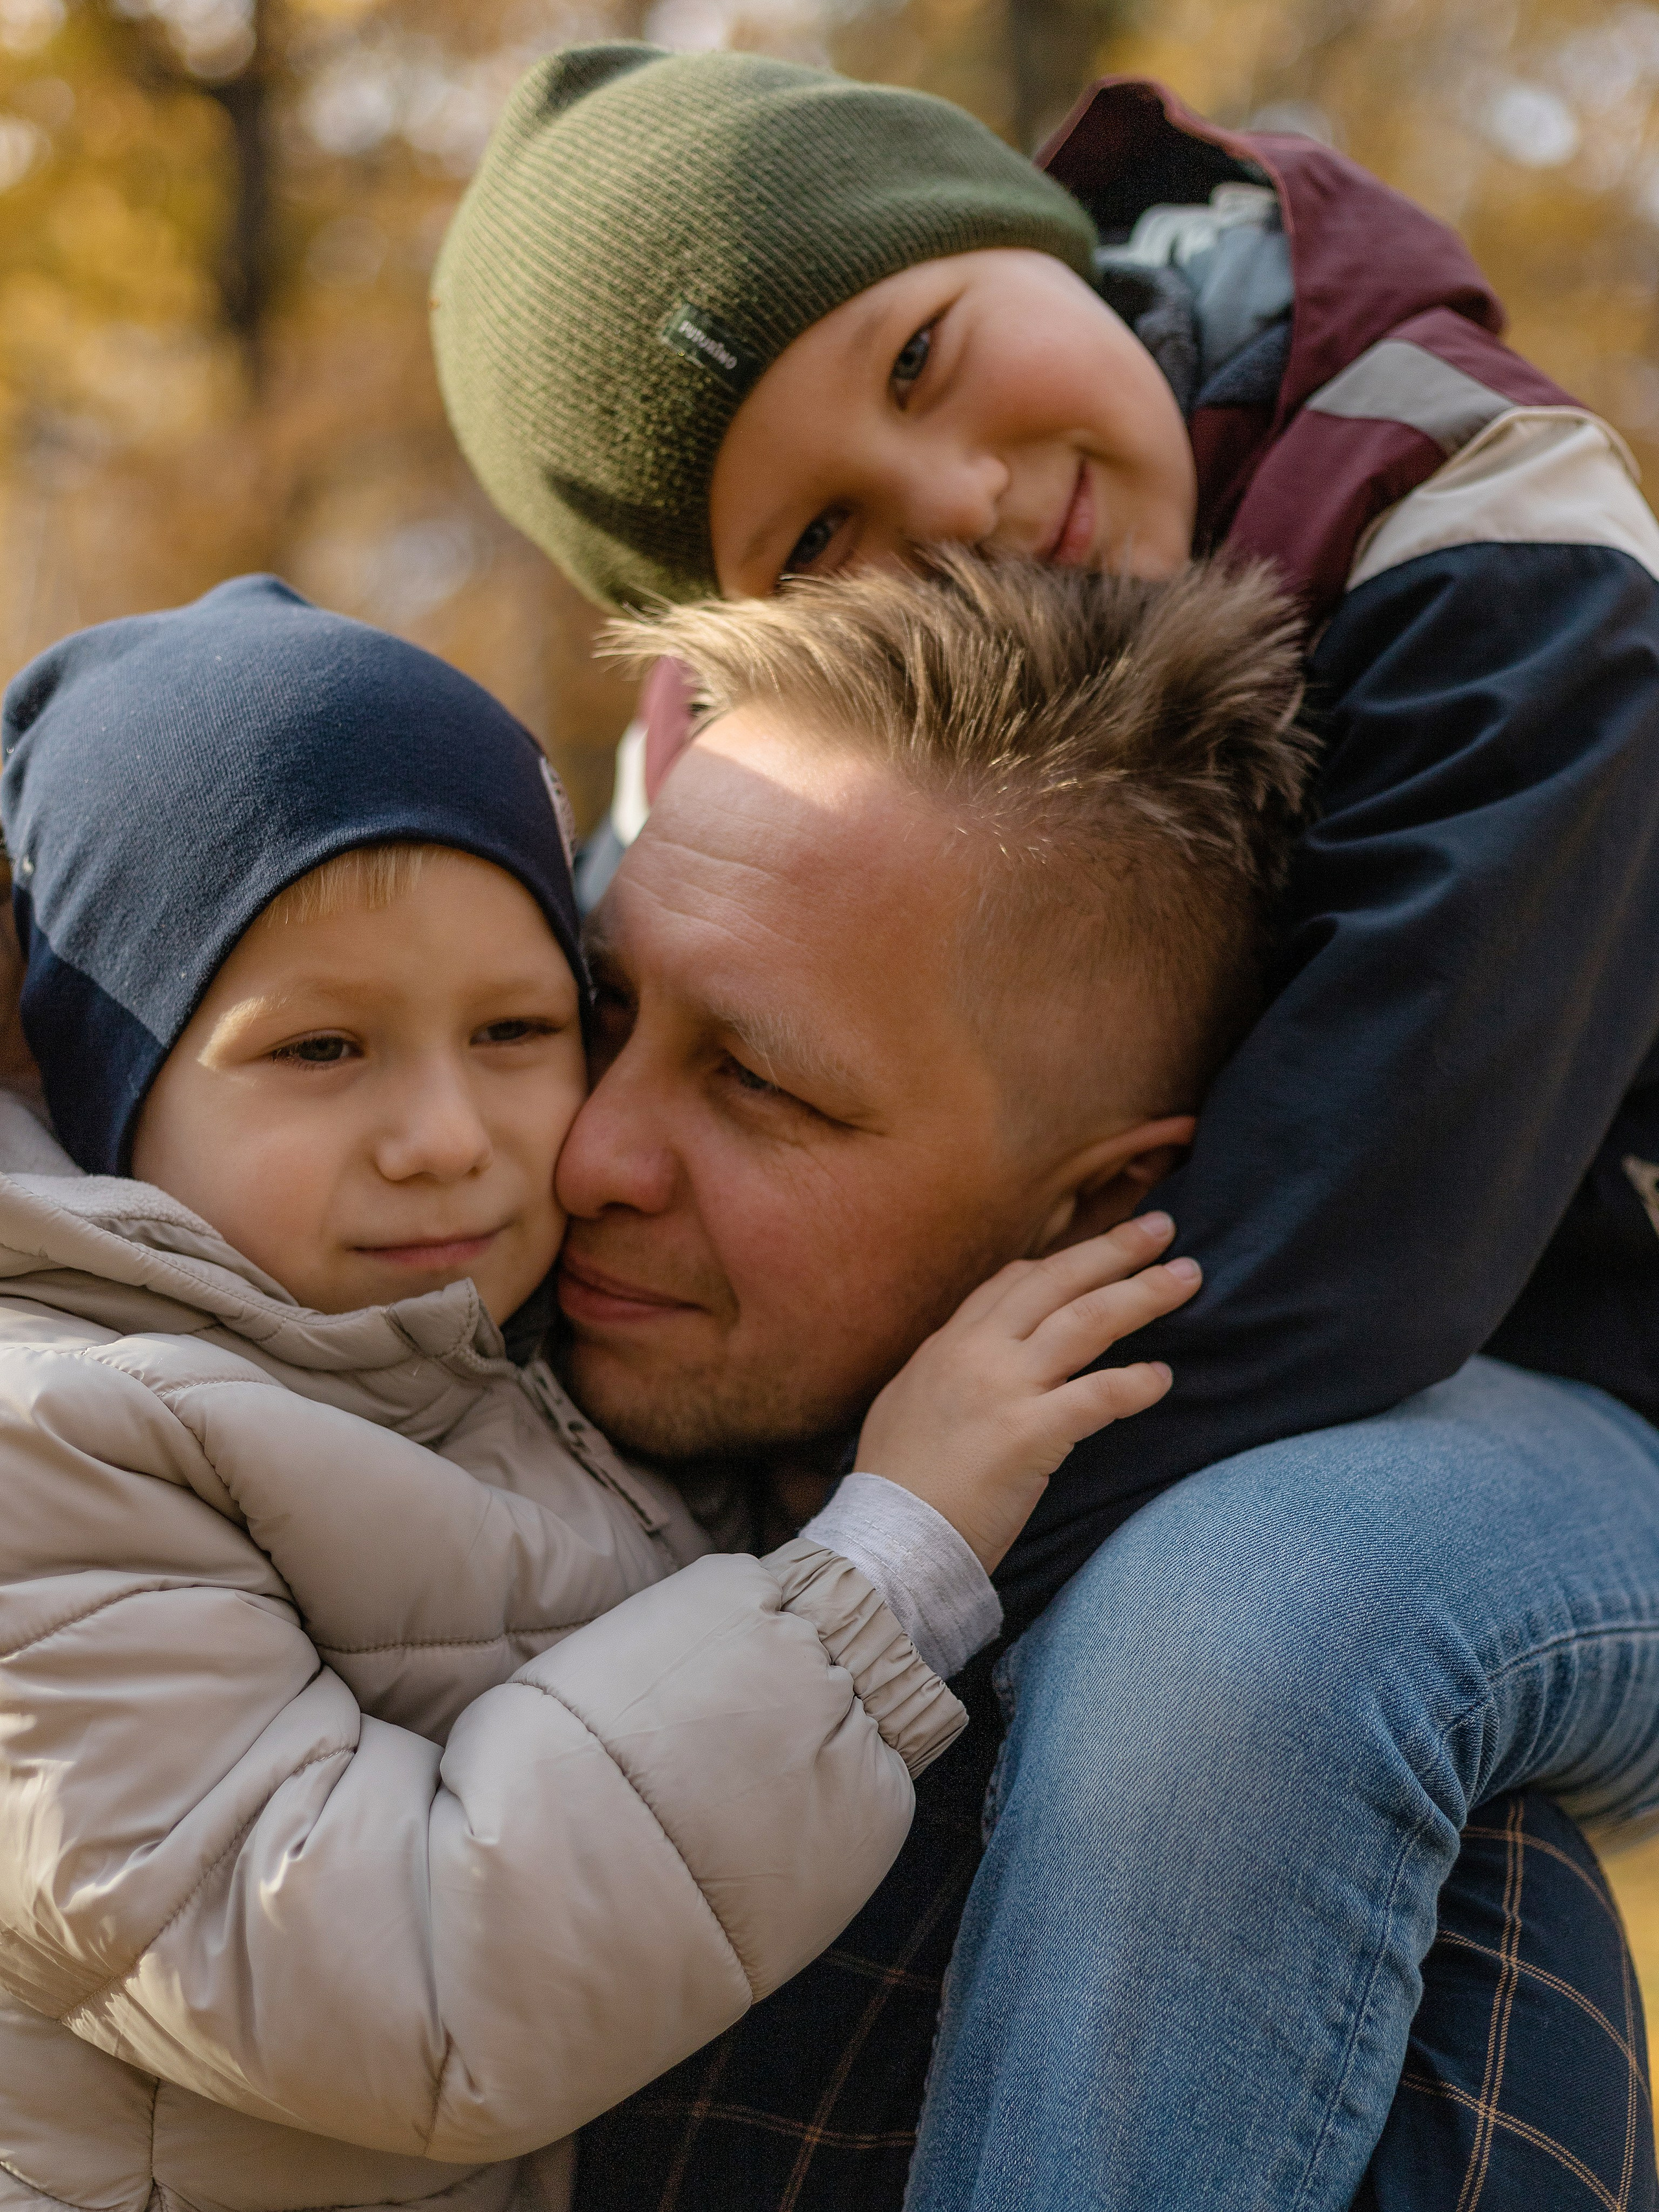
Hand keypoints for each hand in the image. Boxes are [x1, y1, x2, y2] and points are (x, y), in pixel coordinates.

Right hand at [854, 1214, 1200, 1573]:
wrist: (886, 1541)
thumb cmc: (899, 1485)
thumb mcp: (909, 1404)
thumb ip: (949, 1373)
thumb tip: (978, 1364)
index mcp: (948, 1345)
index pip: (1012, 1281)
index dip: (1063, 1261)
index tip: (1101, 1252)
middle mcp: (976, 1353)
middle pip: (1057, 1281)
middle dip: (1114, 1250)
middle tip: (1162, 1228)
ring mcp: (1002, 1389)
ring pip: (1085, 1321)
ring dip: (1142, 1294)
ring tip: (1188, 1277)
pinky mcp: (1027, 1435)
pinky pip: (1096, 1397)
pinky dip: (1134, 1384)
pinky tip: (1161, 1379)